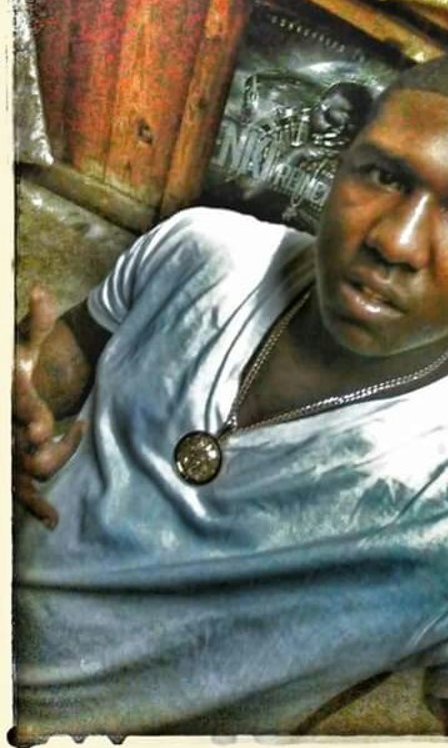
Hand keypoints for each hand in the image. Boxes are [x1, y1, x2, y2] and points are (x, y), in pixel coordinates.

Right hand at [13, 285, 85, 528]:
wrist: (15, 391)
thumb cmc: (22, 361)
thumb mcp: (28, 341)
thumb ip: (36, 320)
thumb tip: (40, 290)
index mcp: (8, 397)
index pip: (17, 403)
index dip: (26, 408)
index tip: (41, 421)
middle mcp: (5, 424)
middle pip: (20, 442)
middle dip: (37, 438)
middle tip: (56, 432)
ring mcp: (8, 450)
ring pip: (27, 469)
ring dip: (50, 462)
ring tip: (76, 440)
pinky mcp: (15, 466)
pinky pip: (22, 491)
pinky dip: (35, 506)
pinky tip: (52, 519)